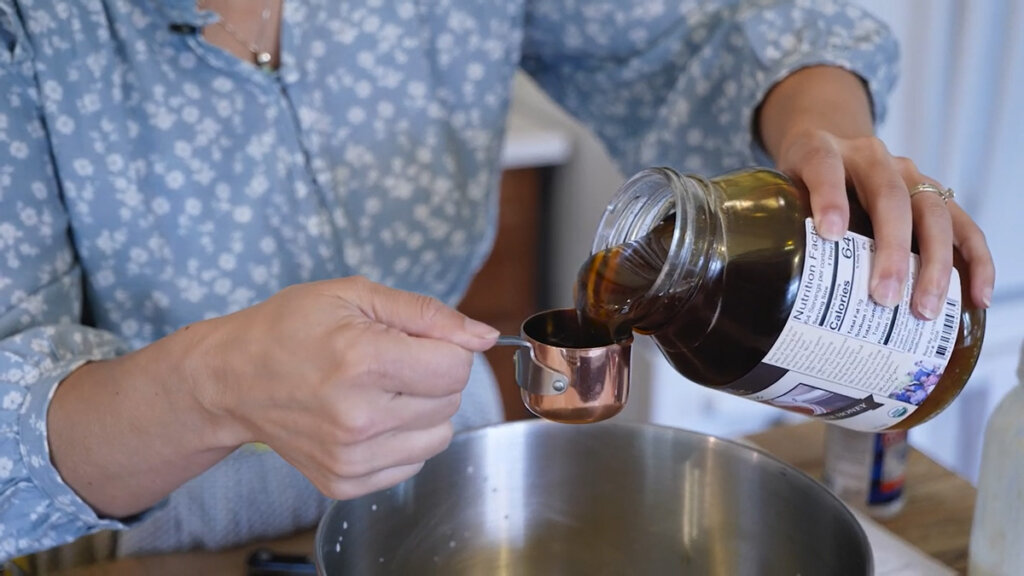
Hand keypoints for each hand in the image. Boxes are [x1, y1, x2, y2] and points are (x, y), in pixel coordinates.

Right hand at [191, 276, 498, 499]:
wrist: (231, 379)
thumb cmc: (290, 328)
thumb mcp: (355, 296)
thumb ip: (428, 313)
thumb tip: (483, 336)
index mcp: (362, 361)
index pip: (456, 366)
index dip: (446, 347)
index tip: (417, 340)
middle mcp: (358, 416)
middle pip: (451, 400)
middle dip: (433, 375)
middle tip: (390, 361)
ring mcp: (350, 456)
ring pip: (440, 436)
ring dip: (423, 410)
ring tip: (380, 390)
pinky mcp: (344, 482)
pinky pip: (413, 463)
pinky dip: (401, 439)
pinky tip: (368, 416)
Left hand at [758, 66, 994, 318]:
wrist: (827, 149)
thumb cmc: (797, 186)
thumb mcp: (776, 194)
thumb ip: (770, 226)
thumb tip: (755, 296)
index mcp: (822, 151)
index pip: (824, 166)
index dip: (829, 197)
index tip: (830, 233)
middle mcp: (871, 157)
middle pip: (890, 196)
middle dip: (890, 249)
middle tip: (884, 296)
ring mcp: (909, 174)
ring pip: (933, 212)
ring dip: (933, 264)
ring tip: (923, 309)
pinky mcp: (934, 194)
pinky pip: (963, 225)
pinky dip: (975, 260)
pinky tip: (976, 296)